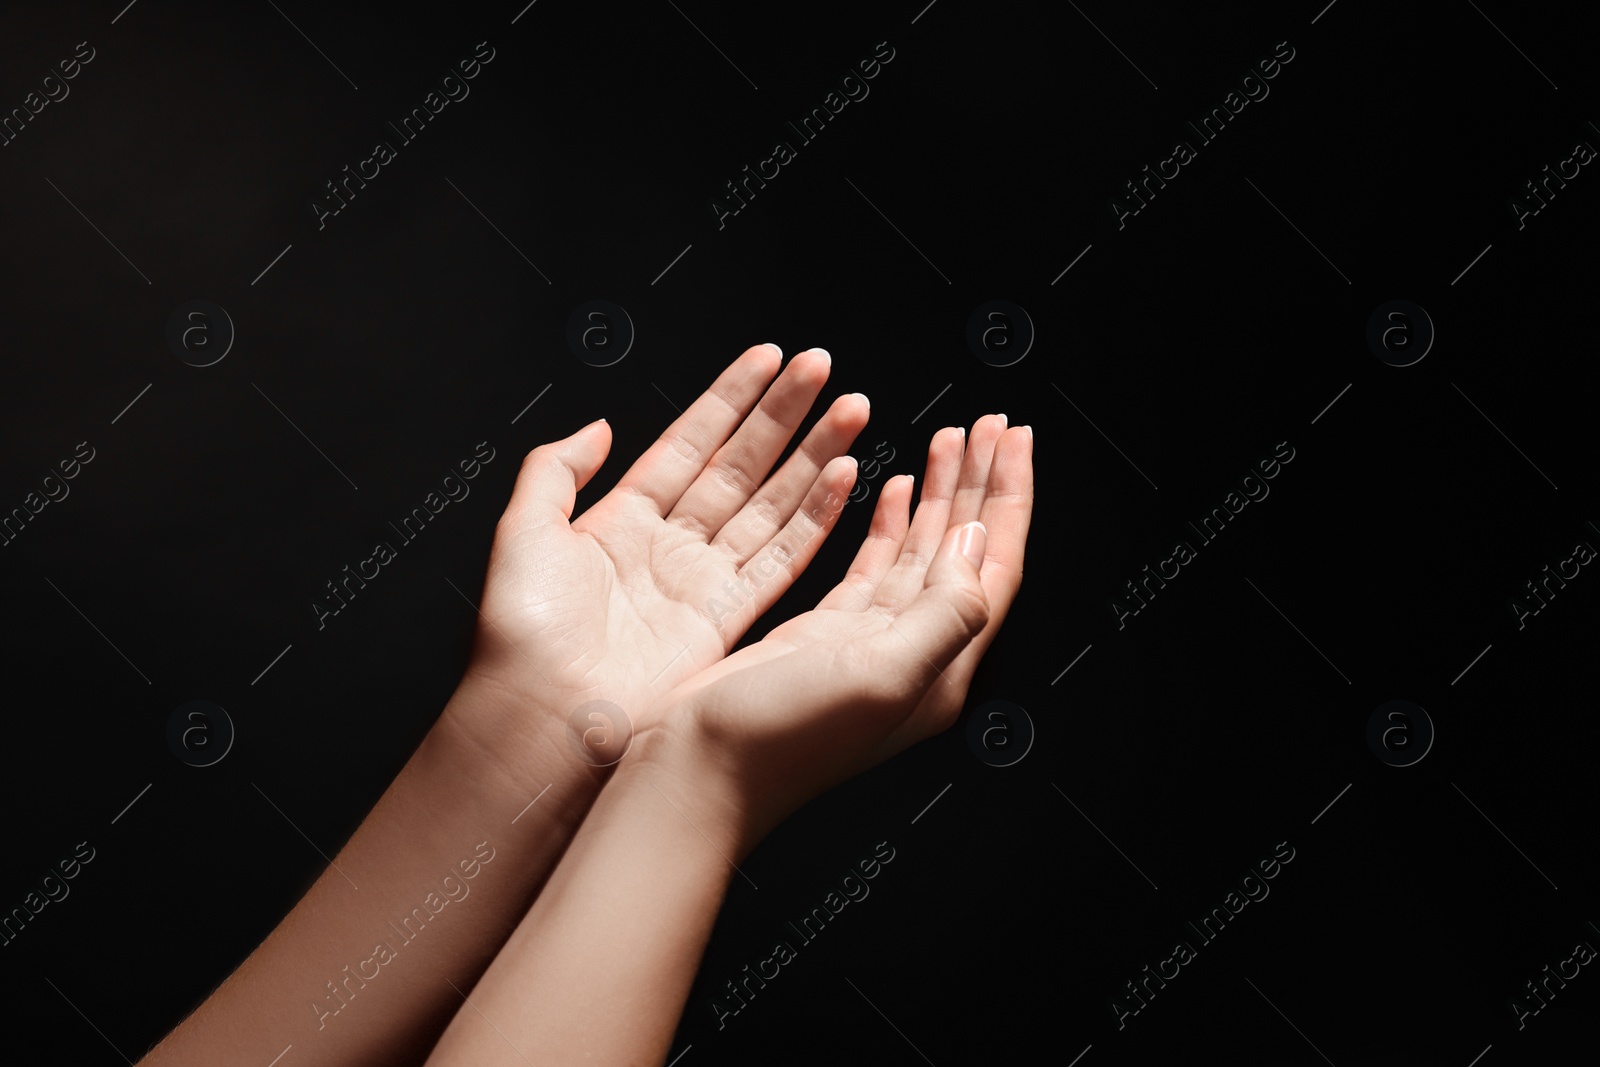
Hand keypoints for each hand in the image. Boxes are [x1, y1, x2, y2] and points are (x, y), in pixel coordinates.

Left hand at [450, 344, 870, 772]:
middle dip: (784, 414)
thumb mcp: (522, 529)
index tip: (768, 360)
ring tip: (849, 408)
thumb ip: (556, 468)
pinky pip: (783, 559)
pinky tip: (841, 477)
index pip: (689, 442)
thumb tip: (595, 426)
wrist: (542, 714)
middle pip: (741, 464)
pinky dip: (816, 519)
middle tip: (820, 367)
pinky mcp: (729, 620)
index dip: (731, 398)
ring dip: (812, 455)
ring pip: (772, 504)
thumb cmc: (522, 633)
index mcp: (620, 521)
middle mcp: (668, 547)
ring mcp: (702, 583)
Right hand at [644, 415, 1032, 848]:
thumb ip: (944, 613)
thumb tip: (977, 542)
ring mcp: (869, 644)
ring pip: (920, 551)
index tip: (1011, 435)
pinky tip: (895, 489)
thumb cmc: (778, 740)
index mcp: (940, 667)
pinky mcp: (825, 636)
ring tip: (950, 440)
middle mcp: (913, 655)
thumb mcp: (880, 675)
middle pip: (964, 551)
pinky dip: (889, 523)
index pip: (994, 565)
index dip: (1007, 496)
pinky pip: (875, 567)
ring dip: (940, 493)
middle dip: (980, 483)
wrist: (696, 772)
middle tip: (990, 423)